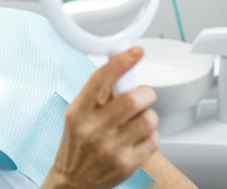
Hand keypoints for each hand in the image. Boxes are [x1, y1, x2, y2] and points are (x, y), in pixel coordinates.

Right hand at [43, 47, 158, 188]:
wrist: (72, 182)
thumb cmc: (77, 144)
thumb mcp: (77, 115)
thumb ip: (98, 94)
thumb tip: (121, 67)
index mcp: (78, 111)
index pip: (100, 79)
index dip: (121, 62)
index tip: (136, 51)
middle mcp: (93, 129)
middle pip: (133, 99)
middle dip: (145, 93)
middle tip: (143, 95)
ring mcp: (110, 148)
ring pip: (148, 119)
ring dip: (149, 116)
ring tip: (138, 121)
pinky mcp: (126, 164)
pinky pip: (154, 140)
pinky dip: (150, 136)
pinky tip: (137, 139)